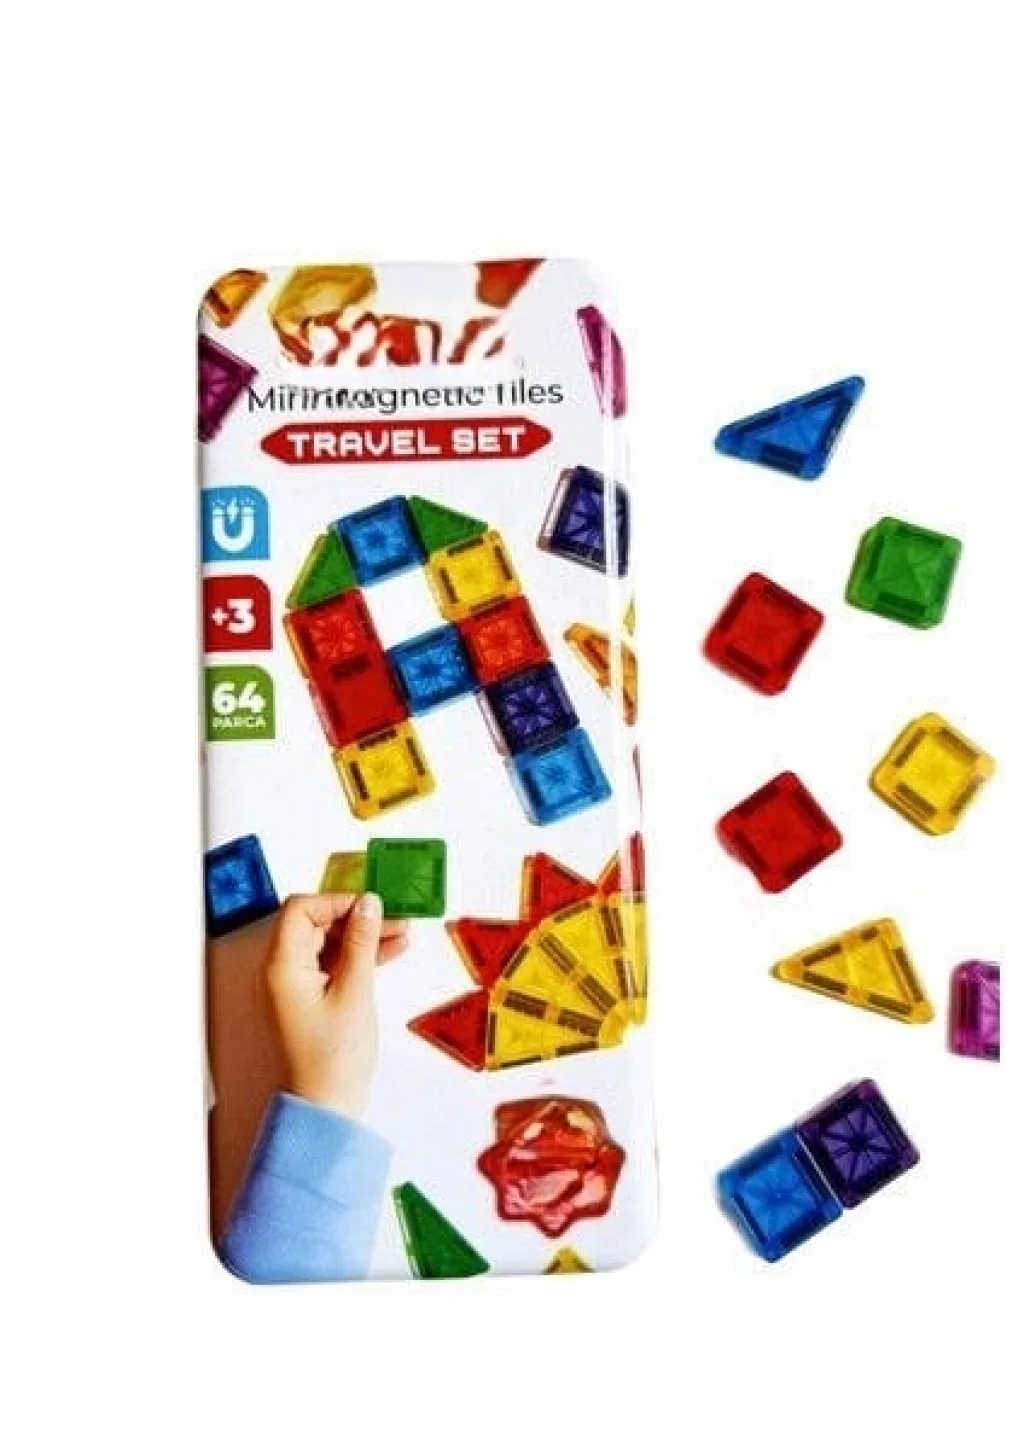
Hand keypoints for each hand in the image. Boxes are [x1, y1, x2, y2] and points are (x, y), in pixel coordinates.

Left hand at [264, 893, 407, 1118]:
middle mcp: (279, 973)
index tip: (372, 907)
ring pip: (325, 946)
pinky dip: (355, 959)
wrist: (323, 1112)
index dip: (337, 902)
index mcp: (281, 967)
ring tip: (401, 937)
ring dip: (360, 938)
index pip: (301, 910)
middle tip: (395, 920)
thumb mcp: (355, 992)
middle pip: (314, 926)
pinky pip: (329, 967)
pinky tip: (388, 955)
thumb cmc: (333, 1060)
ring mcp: (291, 989)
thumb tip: (368, 904)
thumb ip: (361, 942)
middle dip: (355, 919)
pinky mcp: (305, 1002)